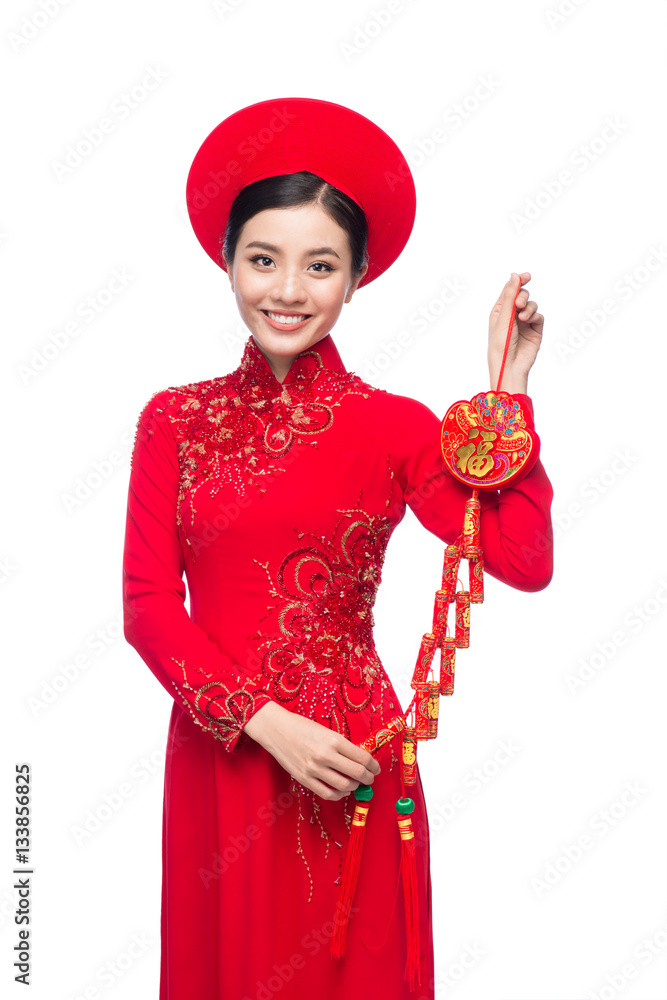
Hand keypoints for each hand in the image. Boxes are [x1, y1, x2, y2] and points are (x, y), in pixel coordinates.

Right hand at [242, 701, 380, 800]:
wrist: (276, 729)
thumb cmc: (302, 726)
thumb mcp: (326, 731)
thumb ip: (342, 745)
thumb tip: (359, 759)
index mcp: (334, 740)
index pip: (362, 758)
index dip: (373, 765)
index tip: (375, 768)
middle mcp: (326, 755)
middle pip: (357, 773)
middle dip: (368, 778)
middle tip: (370, 777)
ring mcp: (314, 769)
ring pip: (344, 786)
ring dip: (355, 786)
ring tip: (356, 783)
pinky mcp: (305, 779)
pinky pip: (328, 793)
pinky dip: (339, 794)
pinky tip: (342, 790)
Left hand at [488, 272, 543, 394]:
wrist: (509, 366)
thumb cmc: (500, 345)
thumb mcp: (503, 318)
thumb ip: (509, 296)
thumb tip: (514, 275)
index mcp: (500, 312)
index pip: (509, 291)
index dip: (518, 282)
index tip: (526, 276)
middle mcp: (512, 316)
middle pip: (522, 296)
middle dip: (522, 297)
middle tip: (519, 304)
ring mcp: (524, 323)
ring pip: (531, 305)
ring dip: (529, 308)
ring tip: (522, 317)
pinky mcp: (535, 330)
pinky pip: (538, 317)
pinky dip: (535, 316)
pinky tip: (528, 321)